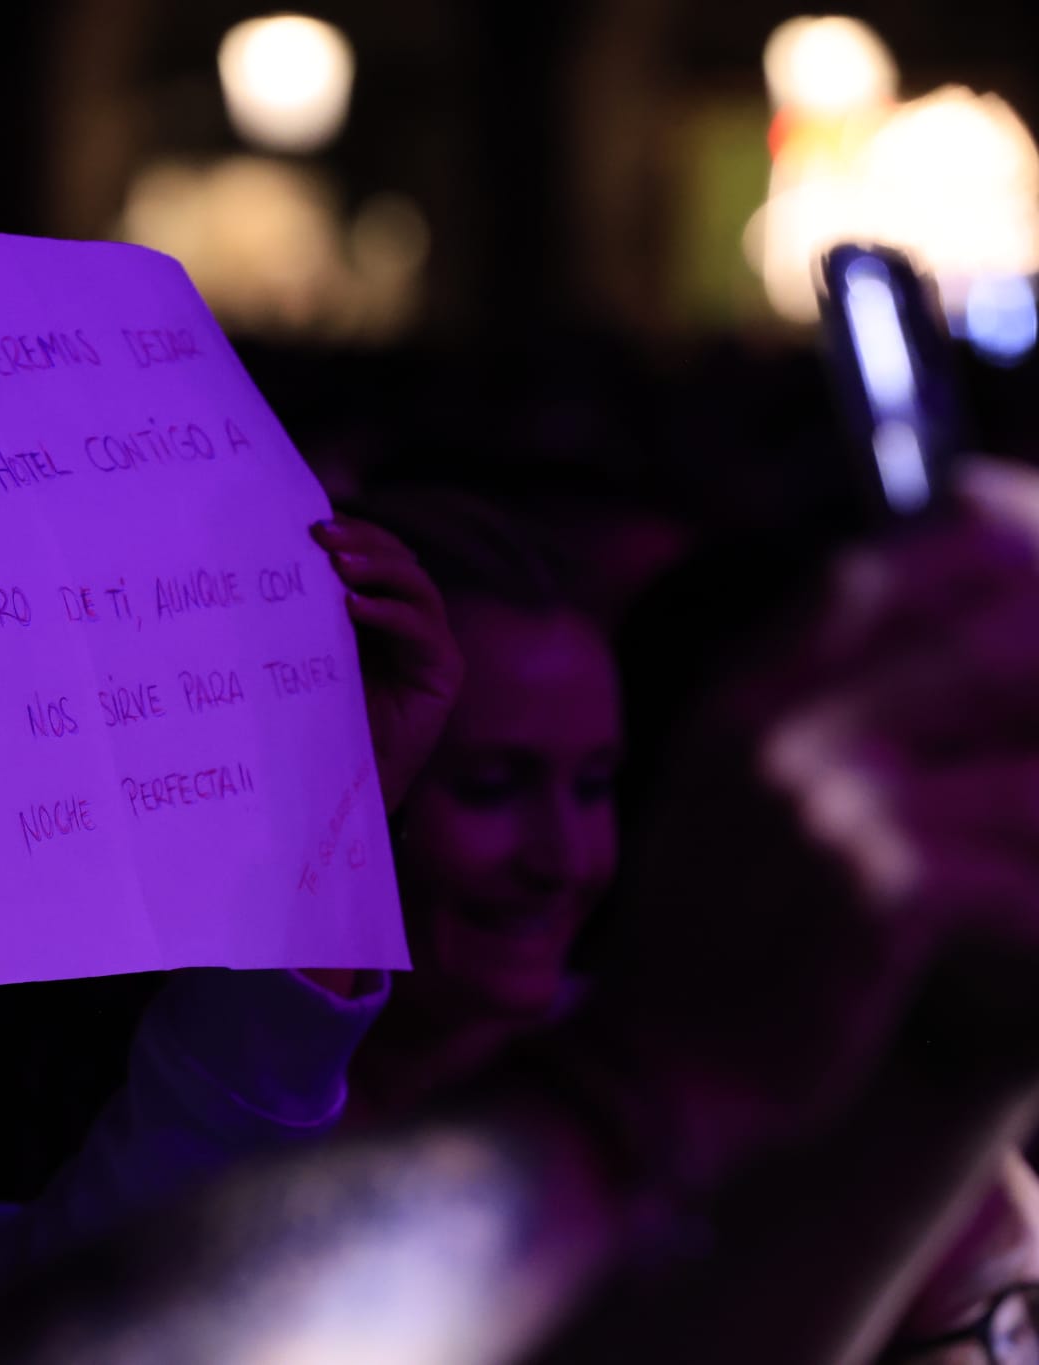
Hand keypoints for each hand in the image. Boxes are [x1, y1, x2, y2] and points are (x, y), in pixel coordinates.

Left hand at [311, 517, 463, 810]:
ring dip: (378, 567)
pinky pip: (422, 629)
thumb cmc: (309, 715)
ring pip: (415, 584)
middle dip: (362, 541)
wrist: (334, 778)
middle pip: (398, 559)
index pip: (373, 553)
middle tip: (321, 534)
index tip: (308, 521)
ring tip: (339, 563)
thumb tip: (258, 555)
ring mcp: (430, 643)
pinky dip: (390, 612)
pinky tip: (355, 606)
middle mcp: (408, 619)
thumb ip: (301, 611)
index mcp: (376, 608)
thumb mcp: (303, 652)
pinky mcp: (444, 671)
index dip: (350, 531)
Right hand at [580, 463, 1038, 1191]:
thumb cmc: (701, 934)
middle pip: (987, 656)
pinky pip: (1021, 875)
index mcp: (743, 697)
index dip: (988, 563)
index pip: (883, 576)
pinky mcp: (881, 890)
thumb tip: (866, 569)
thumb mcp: (713, 783)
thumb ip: (783, 678)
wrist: (656, 1064)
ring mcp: (831, 806)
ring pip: (1026, 778)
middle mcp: (784, 733)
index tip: (1033, 566)